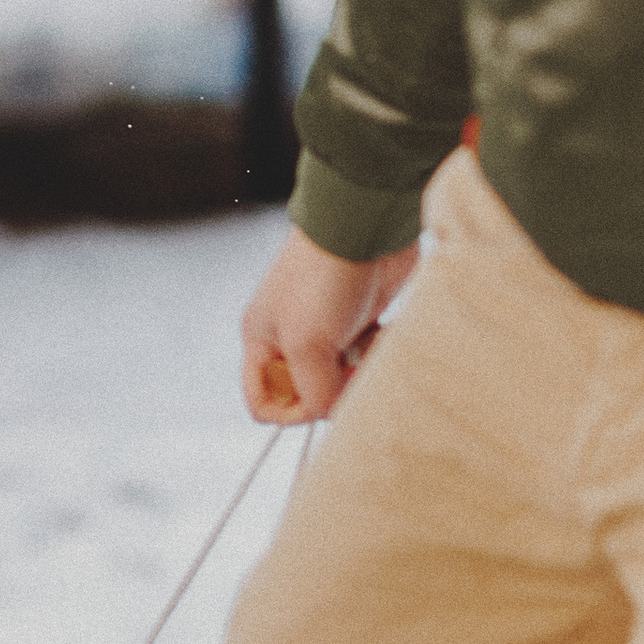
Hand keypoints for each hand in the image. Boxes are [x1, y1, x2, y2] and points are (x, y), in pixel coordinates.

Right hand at [239, 229, 419, 422]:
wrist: (363, 229)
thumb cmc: (323, 278)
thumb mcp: (306, 344)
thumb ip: (313, 391)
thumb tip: (331, 412)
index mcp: (262, 341)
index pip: (262, 401)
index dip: (288, 414)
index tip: (317, 404)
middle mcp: (291, 338)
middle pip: (308, 393)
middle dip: (333, 390)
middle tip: (349, 373)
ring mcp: (327, 329)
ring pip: (342, 378)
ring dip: (359, 371)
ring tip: (367, 345)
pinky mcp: (359, 319)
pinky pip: (367, 357)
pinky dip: (377, 353)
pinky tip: (381, 331)